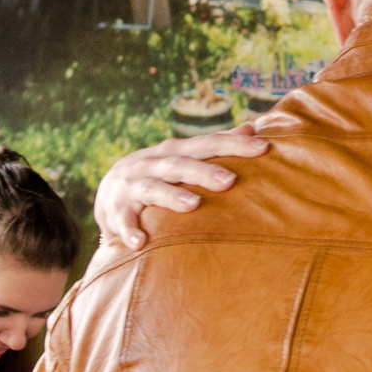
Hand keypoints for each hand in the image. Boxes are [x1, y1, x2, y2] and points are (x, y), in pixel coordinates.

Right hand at [93, 128, 270, 250]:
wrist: (108, 195)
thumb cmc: (157, 175)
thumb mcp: (182, 157)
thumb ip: (214, 146)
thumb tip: (252, 128)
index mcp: (173, 152)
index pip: (206, 144)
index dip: (233, 144)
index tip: (263, 148)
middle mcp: (151, 164)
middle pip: (180, 165)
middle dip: (204, 172)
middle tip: (231, 181)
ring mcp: (131, 186)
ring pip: (152, 188)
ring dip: (171, 196)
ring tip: (193, 205)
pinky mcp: (115, 211)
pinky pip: (122, 222)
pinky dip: (129, 231)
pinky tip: (140, 242)